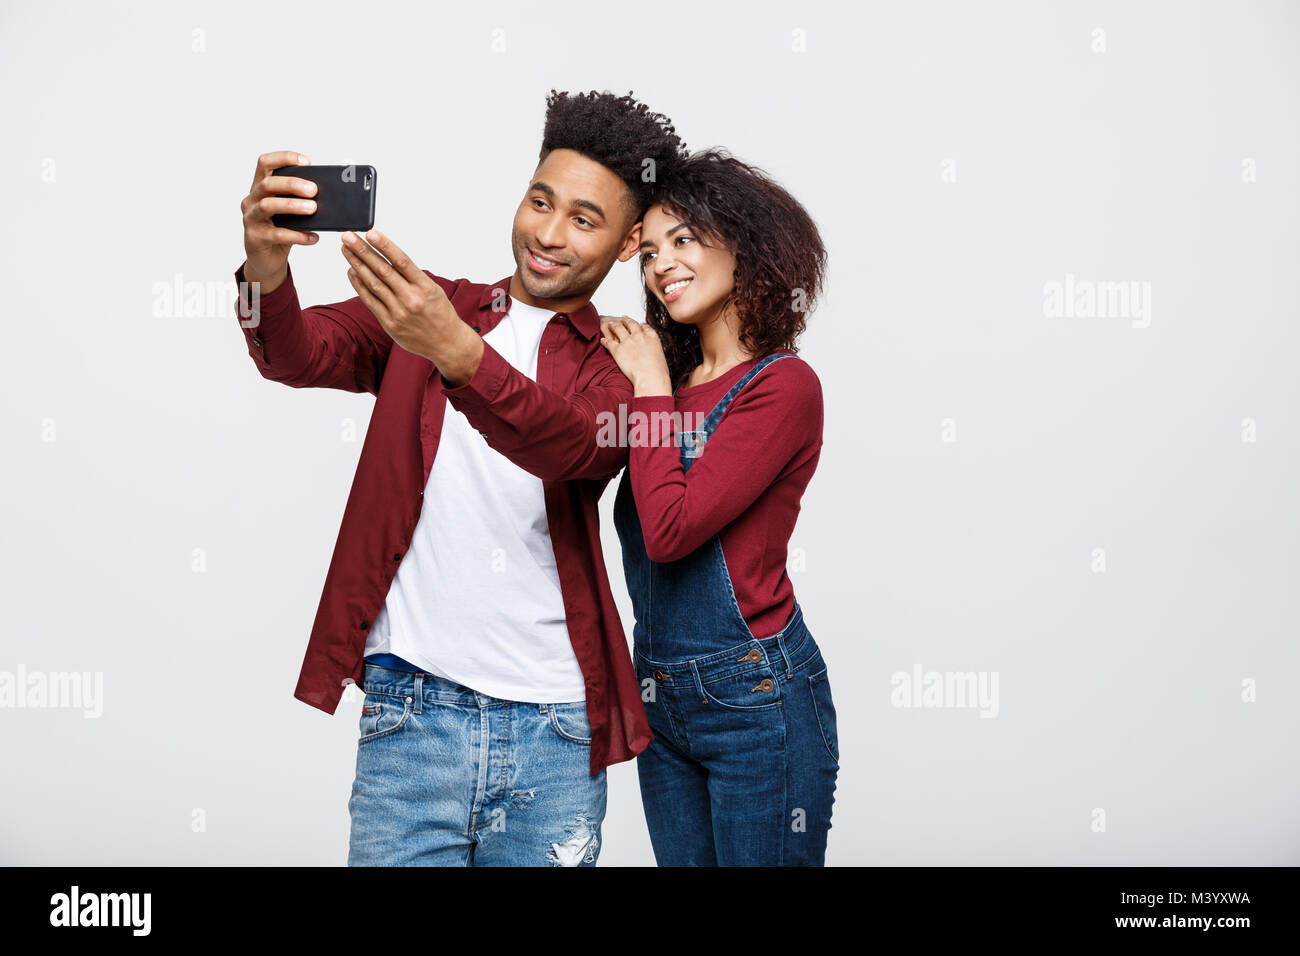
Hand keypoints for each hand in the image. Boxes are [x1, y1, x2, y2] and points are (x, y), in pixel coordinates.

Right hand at [240, 150, 318, 293]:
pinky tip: (313, 237)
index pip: (265, 163)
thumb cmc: (280, 230)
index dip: (284, 158)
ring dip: (292, 205)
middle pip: (268, 184)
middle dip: (292, 184)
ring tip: (313, 208)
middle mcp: (251, 200)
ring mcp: (251, 219)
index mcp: (260, 188)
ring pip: (268, 206)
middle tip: (314, 190)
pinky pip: (277, 235)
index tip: (306, 162)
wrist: (267, 260)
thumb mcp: (290, 212)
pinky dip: (297, 235)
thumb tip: (331, 193)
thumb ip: (301, 200)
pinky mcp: (255, 238)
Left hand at [340, 229, 479, 381]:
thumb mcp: (433, 290)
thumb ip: (412, 277)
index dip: (385, 245)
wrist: (447, 343)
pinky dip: (359, 286)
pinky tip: (352, 272)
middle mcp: (411, 299)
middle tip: (348, 237)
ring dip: (357, 265)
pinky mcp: (390, 324)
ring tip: (346, 250)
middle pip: (383, 270)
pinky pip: (370, 301)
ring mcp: (399, 312)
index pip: (401, 261)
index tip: (370, 232)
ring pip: (373, 284)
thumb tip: (388, 258)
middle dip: (363, 251)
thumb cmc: (440, 314)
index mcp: (425, 287)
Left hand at [599, 317, 671, 396]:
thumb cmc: (658, 372)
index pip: (643, 326)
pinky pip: (608, 342)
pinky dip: (604, 340)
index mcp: (651, 336)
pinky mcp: (618, 350)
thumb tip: (652, 353)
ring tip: (609, 324)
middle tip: (622, 318)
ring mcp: (627, 341)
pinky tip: (602, 340)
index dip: (639, 325)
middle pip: (630, 323)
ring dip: (612, 325)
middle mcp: (639, 335)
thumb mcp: (660, 355)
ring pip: (617, 328)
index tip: (637, 325)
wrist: (651, 378)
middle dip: (625, 320)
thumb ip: (653, 350)